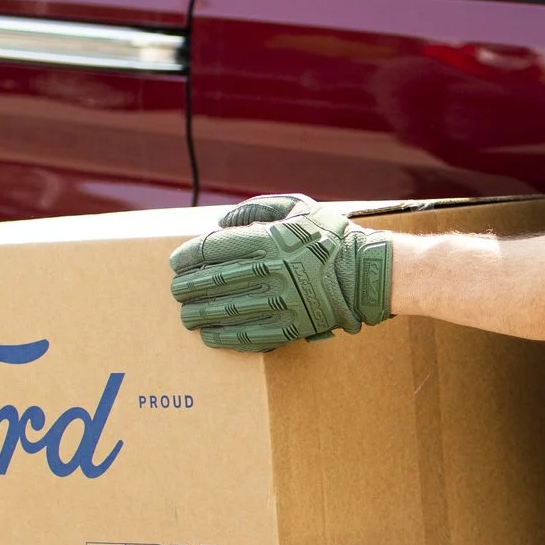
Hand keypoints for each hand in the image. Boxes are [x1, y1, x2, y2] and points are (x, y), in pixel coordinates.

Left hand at [169, 198, 392, 350]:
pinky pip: (250, 335)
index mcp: (270, 238)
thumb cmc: (332, 236)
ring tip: (187, 316)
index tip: (176, 264)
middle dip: (188, 288)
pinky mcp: (292, 326)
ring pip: (227, 310)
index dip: (189, 257)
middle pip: (214, 280)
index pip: (214, 248)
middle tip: (176, 292)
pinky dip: (225, 337)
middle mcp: (271, 270)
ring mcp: (281, 300)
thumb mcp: (298, 207)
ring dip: (200, 314)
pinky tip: (211, 337)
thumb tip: (222, 221)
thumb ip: (257, 209)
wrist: (368, 272)